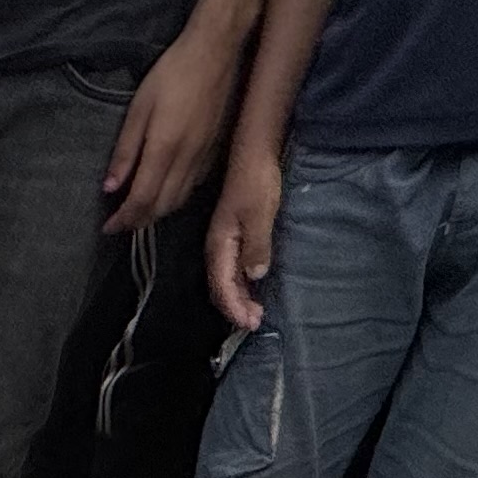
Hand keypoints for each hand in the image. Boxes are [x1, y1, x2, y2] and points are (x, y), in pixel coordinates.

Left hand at [104, 34, 238, 234]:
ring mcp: (205, 157)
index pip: (142, 199)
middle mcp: (187, 160)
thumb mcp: (140, 107)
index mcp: (165, 149)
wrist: (216, 52)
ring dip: (157, 213)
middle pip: (161, 207)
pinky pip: (194, 187)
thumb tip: (110, 187)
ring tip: (139, 214)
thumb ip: (125, 150)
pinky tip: (166, 193)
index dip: (124, 219)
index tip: (107, 228)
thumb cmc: (172, 73)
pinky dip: (176, 198)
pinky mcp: (216, 152)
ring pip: (179, 200)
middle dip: (138, 221)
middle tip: (120, 224)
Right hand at [207, 153, 283, 332]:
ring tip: (255, 314)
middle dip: (236, 308)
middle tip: (255, 324)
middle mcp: (218, 247)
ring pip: (226, 280)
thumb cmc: (257, 181)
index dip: (235, 307)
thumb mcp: (260, 215)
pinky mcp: (234, 236)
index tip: (251, 323)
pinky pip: (233, 269)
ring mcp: (225, 242)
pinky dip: (242, 285)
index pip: (222, 286)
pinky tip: (252, 289)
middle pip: (221, 287)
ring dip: (239, 299)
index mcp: (220, 244)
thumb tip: (254, 276)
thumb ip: (256, 247)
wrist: (254, 153)